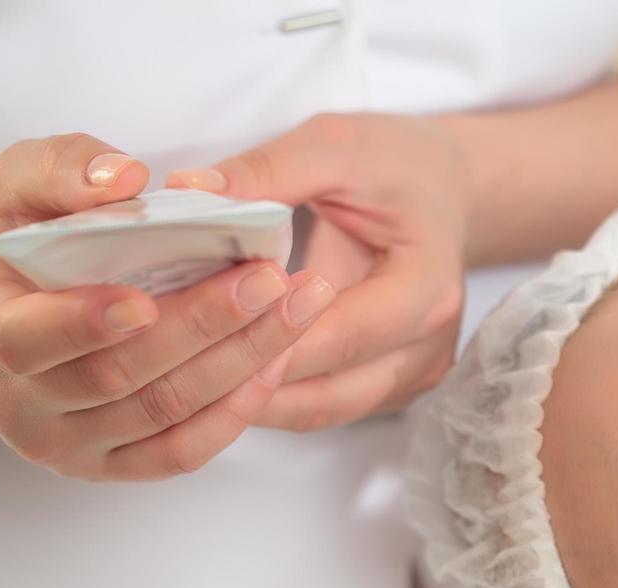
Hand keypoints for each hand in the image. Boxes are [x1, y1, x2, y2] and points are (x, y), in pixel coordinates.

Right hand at [0, 133, 334, 479]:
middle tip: (269, 278)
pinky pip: (184, 452)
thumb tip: (123, 180)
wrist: (29, 312)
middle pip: (119, 377)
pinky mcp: (118, 466)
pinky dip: (237, 409)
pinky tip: (276, 359)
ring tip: (296, 306)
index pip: (27, 339)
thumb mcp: (28, 184)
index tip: (145, 300)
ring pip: (165, 412)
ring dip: (241, 360)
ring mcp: (68, 444)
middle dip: (203, 326)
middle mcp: (18, 401)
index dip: (85, 324)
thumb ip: (64, 170)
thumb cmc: (33, 241)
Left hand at [168, 112, 468, 430]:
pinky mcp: (392, 385)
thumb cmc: (398, 165)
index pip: (342, 335)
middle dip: (248, 384)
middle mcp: (428, 344)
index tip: (195, 331)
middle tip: (168, 367)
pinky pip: (324, 404)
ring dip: (253, 401)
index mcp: (427, 286)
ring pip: (322, 410)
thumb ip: (268, 171)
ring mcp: (414, 374)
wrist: (448, 192)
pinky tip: (220, 370)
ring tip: (183, 375)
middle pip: (330, 391)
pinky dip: (272, 394)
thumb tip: (188, 192)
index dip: (268, 341)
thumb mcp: (337, 146)